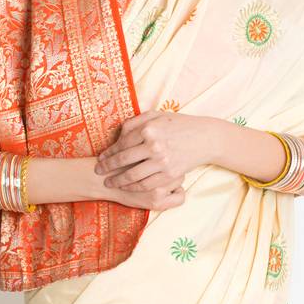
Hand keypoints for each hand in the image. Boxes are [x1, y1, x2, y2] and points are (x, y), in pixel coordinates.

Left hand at [93, 110, 214, 207]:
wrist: (204, 138)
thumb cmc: (179, 125)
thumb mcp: (157, 116)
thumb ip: (136, 122)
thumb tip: (118, 134)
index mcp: (149, 129)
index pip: (122, 143)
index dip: (109, 153)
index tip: (101, 158)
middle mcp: (154, 145)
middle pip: (123, 160)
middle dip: (107, 167)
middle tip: (98, 171)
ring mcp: (162, 161)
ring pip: (132, 175)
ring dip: (117, 180)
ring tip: (109, 182)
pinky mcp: (169, 174)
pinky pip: (146, 184)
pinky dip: (133, 187)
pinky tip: (126, 187)